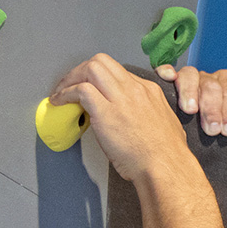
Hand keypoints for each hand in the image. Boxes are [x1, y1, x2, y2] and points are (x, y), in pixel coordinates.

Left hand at [50, 54, 190, 181]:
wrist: (166, 165)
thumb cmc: (166, 154)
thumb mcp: (167, 124)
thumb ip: (150, 115)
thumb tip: (137, 120)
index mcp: (150, 91)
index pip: (119, 72)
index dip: (100, 79)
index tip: (93, 89)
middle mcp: (135, 89)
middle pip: (102, 61)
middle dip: (82, 70)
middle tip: (72, 84)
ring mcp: (121, 98)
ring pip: (91, 68)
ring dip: (71, 78)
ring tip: (62, 92)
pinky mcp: (106, 111)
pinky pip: (80, 90)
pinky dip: (65, 94)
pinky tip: (59, 102)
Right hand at [155, 65, 226, 135]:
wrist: (224, 136)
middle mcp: (210, 79)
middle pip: (210, 86)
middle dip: (212, 109)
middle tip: (213, 130)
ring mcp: (192, 80)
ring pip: (189, 76)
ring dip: (190, 93)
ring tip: (191, 110)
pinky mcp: (175, 83)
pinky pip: (168, 71)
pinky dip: (167, 71)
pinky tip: (168, 78)